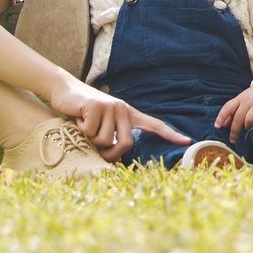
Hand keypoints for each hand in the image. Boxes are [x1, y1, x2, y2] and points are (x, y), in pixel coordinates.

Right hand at [46, 73, 184, 159]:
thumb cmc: (83, 113)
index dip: (170, 134)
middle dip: (110, 154)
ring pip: (105, 141)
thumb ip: (112, 138)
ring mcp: (110, 106)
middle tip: (97, 149)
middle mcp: (122, 108)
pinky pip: (90, 133)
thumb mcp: (102, 126)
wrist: (65, 90)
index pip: (153, 124)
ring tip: (85, 125)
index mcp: (128, 113)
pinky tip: (78, 117)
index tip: (187, 141)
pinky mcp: (96, 105)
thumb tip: (119, 161)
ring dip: (91, 140)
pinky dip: (81, 130)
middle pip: (126, 144)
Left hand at [216, 73, 252, 136]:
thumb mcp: (243, 100)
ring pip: (249, 119)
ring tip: (247, 134)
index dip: (221, 117)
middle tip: (234, 140)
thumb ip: (233, 111)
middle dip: (235, 130)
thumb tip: (223, 125)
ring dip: (247, 128)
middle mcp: (248, 100)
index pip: (228, 107)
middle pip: (238, 116)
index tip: (217, 127)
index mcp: (240, 98)